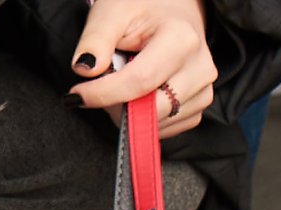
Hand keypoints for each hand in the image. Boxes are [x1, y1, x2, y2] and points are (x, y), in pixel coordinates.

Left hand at [67, 0, 216, 138]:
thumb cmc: (142, 6)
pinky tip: (140, 95)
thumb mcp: (112, 12)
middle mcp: (199, 67)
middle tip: (99, 88)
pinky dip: (147, 120)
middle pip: (151, 110)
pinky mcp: (200, 104)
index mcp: (181, 40)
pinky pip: (168, 128)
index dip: (103, 94)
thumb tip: (85, 71)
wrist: (173, 8)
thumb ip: (95, 40)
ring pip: (158, 124)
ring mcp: (204, 88)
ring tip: (123, 82)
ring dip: (131, 113)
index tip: (77, 95)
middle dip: (117, 106)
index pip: (139, 82)